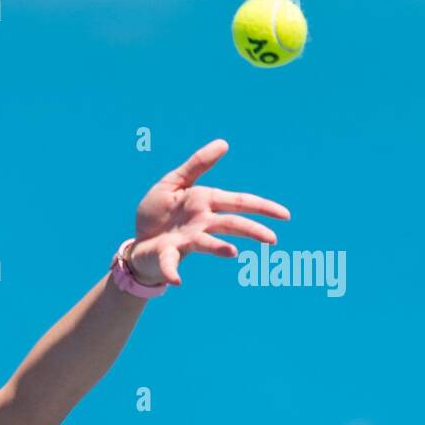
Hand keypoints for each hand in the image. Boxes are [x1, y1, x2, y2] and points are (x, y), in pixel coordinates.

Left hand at [127, 139, 290, 286]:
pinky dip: (173, 271)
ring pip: (206, 243)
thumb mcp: (174, 182)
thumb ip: (197, 164)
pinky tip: (177, 281)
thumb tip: (224, 143)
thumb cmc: (159, 212)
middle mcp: (200, 224)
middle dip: (251, 230)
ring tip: (232, 252)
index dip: (262, 207)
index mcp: (205, 203)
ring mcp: (184, 240)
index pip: (239, 202)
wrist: (138, 240)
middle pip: (230, 224)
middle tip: (272, 239)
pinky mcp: (166, 254)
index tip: (285, 215)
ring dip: (218, 248)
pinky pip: (170, 264)